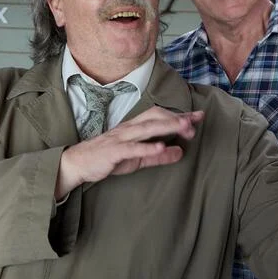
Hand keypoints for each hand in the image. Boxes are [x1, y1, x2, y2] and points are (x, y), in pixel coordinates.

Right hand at [55, 107, 203, 198]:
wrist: (78, 163)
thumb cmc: (108, 159)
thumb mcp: (137, 159)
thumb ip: (158, 156)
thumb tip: (181, 152)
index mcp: (134, 128)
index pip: (159, 116)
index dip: (179, 115)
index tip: (198, 116)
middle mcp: (129, 128)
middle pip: (155, 117)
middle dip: (175, 119)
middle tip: (194, 123)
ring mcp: (121, 138)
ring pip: (146, 128)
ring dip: (166, 126)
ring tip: (184, 127)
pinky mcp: (113, 151)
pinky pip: (132, 148)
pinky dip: (147, 147)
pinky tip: (160, 147)